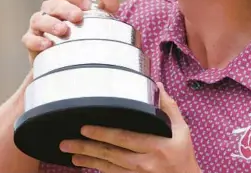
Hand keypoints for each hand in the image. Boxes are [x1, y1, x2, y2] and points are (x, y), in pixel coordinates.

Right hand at [22, 0, 119, 63]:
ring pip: (39, 18)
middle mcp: (51, 9)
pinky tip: (47, 45)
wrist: (76, 60)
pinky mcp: (32, 41)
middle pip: (53, 2)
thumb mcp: (101, 18)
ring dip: (51, 23)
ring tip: (64, 30)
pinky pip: (29, 38)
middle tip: (78, 17)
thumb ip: (107, 5)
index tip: (87, 3)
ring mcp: (40, 24)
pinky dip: (37, 40)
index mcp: (65, 0)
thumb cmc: (88, 32)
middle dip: (66, 8)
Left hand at [59, 83, 200, 172]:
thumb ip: (168, 107)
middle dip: (87, 147)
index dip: (103, 133)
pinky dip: (97, 168)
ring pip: (108, 166)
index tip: (86, 127)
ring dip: (87, 159)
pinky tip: (85, 163)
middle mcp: (144, 162)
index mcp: (156, 145)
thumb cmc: (183, 153)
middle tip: (68, 141)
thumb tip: (157, 85)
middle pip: (111, 154)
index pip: (125, 138)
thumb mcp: (182, 129)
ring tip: (70, 153)